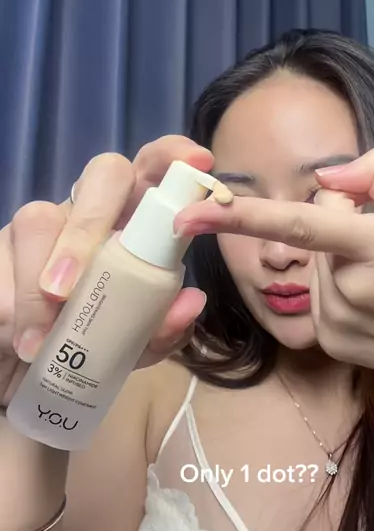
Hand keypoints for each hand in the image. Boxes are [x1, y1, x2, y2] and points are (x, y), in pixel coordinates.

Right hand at [0, 136, 212, 406]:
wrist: (23, 373)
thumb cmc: (84, 351)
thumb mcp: (128, 351)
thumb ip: (160, 331)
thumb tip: (192, 301)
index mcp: (133, 226)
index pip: (156, 173)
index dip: (173, 157)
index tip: (198, 160)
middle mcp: (91, 213)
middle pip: (104, 175)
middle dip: (93, 224)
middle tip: (72, 288)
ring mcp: (42, 225)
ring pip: (40, 218)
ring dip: (40, 280)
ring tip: (39, 339)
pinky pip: (1, 256)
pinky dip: (14, 304)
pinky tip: (20, 338)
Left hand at [174, 148, 373, 405]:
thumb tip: (324, 175)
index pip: (299, 224)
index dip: (241, 216)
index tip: (190, 214)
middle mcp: (347, 287)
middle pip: (314, 237)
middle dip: (339, 231)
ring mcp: (334, 322)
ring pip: (313, 268)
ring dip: (336, 264)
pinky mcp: (329, 342)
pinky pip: (316, 298)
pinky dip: (336, 292)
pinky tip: (372, 303)